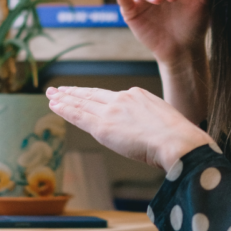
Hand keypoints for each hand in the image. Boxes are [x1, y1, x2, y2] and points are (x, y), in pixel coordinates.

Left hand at [46, 85, 214, 171]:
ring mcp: (111, 111)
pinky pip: (79, 116)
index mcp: (137, 95)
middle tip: (58, 89)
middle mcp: (122, 98)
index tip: (82, 93)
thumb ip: (149, 122)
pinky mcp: (103, 126)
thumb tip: (146, 132)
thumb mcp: (164, 120)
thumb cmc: (179, 138)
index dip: (92, 95)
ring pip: (82, 103)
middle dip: (73, 92)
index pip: (108, 96)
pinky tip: (55, 106)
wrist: (178, 141)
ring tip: (51, 95)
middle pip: (92, 95)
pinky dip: (65, 110)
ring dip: (64, 99)